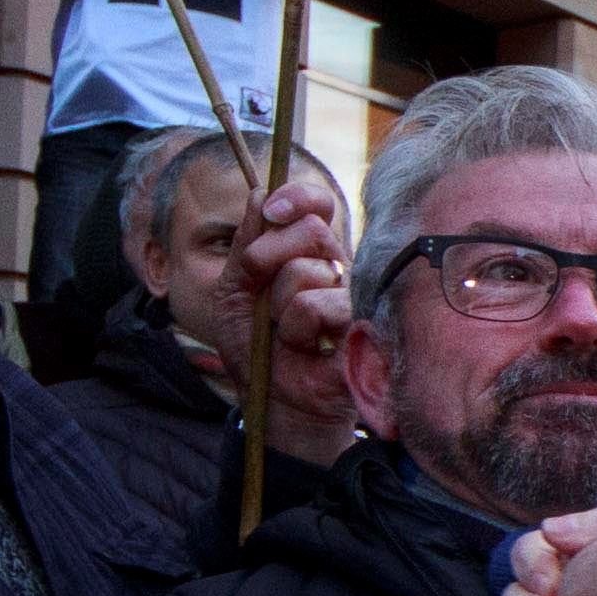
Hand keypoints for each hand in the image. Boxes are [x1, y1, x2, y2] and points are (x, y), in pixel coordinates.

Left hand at [234, 181, 354, 460]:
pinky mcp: (363, 323)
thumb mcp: (233, 293)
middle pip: (310, 230)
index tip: (272, 211)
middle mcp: (335, 267)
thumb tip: (260, 192)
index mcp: (308, 253)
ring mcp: (353, 294)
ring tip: (287, 335)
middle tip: (263, 300)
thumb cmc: (257, 350)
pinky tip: (308, 349)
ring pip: (308, 270)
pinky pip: (320, 305)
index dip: (298, 197)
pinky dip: (297, 330)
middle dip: (268, 260)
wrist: (274, 403)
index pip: (316, 206)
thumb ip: (246, 245)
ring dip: (279, 308)